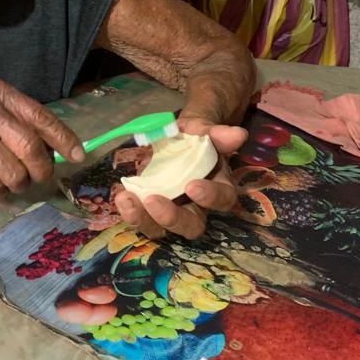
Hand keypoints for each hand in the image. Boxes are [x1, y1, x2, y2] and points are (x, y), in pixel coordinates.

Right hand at [0, 77, 84, 197]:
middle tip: (39, 176)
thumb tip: (59, 149)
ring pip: (15, 173)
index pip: (41, 117)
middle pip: (31, 148)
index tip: (77, 155)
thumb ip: (18, 121)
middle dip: (41, 169)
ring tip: (9, 179)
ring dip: (19, 183)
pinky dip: (0, 192)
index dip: (63, 139)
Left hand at [113, 117, 247, 240]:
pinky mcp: (152, 211)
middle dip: (172, 218)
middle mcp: (198, 206)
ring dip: (144, 220)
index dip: (210, 196)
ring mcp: (173, 212)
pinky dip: (131, 212)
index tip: (192, 185)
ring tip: (127, 201)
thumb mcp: (203, 129)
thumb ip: (217, 133)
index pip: (222, 199)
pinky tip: (122, 197)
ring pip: (163, 230)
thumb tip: (237, 134)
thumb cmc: (194, 136)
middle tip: (153, 201)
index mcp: (219, 186)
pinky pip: (143, 220)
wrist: (176, 137)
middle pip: (192, 226)